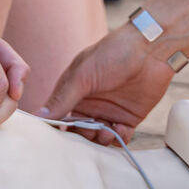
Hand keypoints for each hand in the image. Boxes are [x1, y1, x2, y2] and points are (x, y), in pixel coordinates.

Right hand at [36, 22, 175, 143]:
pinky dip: (119, 139)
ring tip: (106, 132)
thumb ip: (63, 98)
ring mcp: (109, 111)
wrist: (150, 49)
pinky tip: (121, 129)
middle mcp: (89, 104)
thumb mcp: (83, 75)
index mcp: (73, 92)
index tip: (58, 140)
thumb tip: (38, 117)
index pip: (58, 117)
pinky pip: (120, 137)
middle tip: (90, 132)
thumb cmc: (113, 53)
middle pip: (79, 131)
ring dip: (100, 140)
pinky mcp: (129, 117)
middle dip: (82, 136)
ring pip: (98, 137)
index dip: (57, 129)